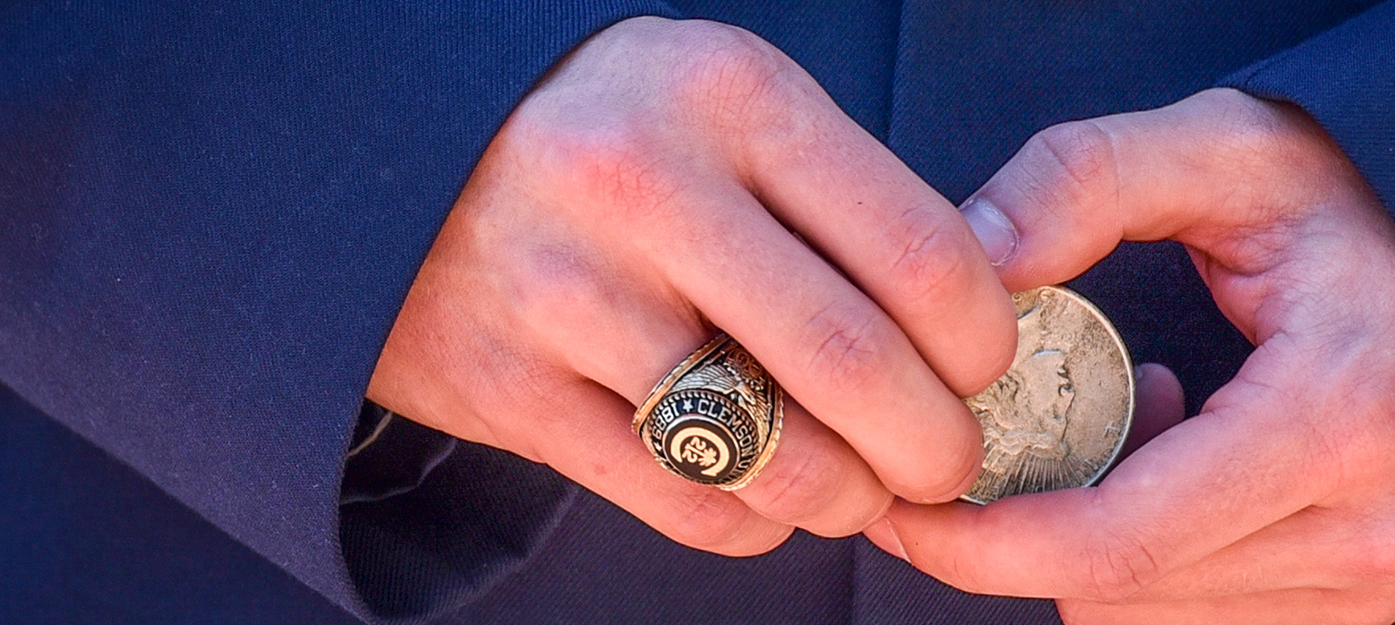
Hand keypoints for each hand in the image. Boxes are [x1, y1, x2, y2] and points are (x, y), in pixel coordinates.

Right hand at [367, 17, 1015, 554]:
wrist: (391, 154)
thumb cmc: (616, 136)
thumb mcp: (730, 107)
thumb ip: (854, 193)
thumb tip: (1003, 301)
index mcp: (731, 95)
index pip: (918, 248)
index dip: (981, 340)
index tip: (980, 369)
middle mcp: (642, 183)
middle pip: (853, 362)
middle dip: (934, 444)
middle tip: (946, 461)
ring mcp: (564, 291)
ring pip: (772, 454)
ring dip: (847, 497)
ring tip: (856, 485)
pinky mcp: (506, 386)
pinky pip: (684, 501)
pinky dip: (754, 519)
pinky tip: (760, 488)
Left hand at [866, 89, 1394, 623]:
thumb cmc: (1373, 213)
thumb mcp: (1232, 150)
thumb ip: (1086, 180)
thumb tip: (973, 260)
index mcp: (1339, 417)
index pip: (1118, 543)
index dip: (987, 545)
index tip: (908, 507)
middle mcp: (1372, 527)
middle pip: (1121, 594)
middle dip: (1019, 536)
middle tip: (983, 443)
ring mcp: (1380, 584)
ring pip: (1153, 621)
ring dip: (1091, 544)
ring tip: (1125, 419)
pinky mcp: (1369, 609)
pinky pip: (1205, 623)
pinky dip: (1151, 564)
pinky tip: (1174, 462)